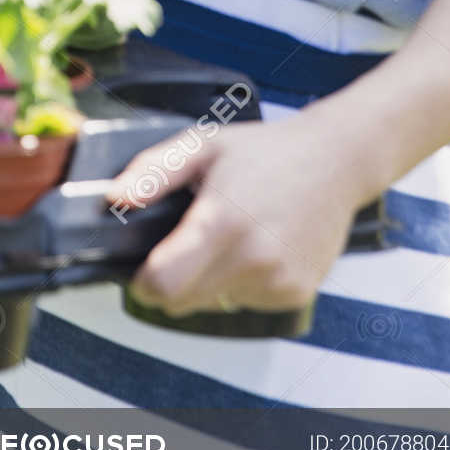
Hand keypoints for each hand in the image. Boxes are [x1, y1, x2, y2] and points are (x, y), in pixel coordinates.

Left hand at [104, 115, 370, 316]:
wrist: (336, 161)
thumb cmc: (265, 151)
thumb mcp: (201, 145)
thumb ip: (152, 173)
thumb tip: (113, 198)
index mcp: (222, 221)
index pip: (165, 285)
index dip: (143, 283)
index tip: (141, 269)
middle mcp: (252, 259)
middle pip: (183, 302)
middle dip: (171, 282)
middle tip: (182, 243)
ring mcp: (277, 281)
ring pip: (214, 304)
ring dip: (207, 281)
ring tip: (226, 235)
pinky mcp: (296, 293)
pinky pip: (246, 301)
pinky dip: (239, 283)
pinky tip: (253, 245)